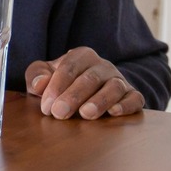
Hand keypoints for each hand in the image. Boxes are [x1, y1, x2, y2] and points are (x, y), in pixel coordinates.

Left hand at [26, 47, 144, 119]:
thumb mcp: (45, 76)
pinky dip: (126, 105)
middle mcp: (103, 66)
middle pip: (90, 78)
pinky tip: (114, 113)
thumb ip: (36, 76)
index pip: (69, 67)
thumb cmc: (62, 84)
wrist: (89, 92)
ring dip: (100, 101)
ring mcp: (120, 80)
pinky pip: (134, 98)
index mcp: (81, 56)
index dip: (56, 86)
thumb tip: (39, 84)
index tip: (46, 106)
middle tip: (59, 113)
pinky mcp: (132, 95)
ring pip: (113, 87)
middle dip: (73, 96)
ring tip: (86, 114)